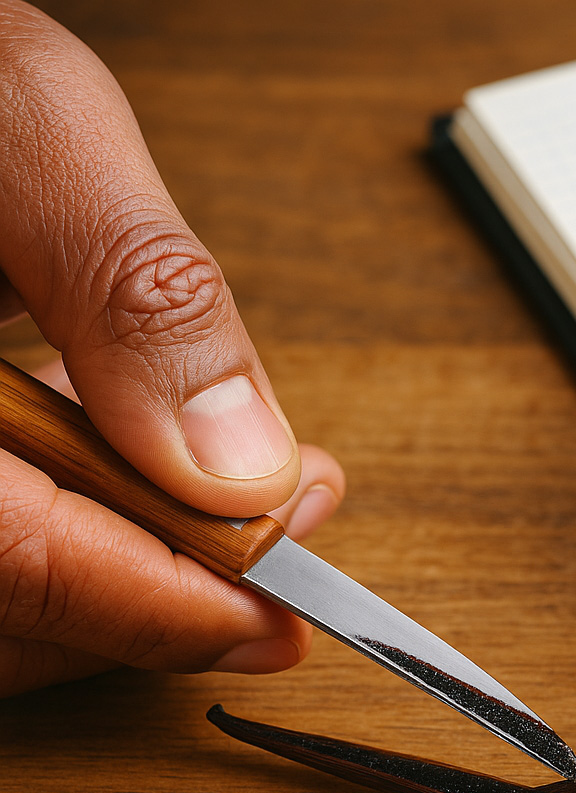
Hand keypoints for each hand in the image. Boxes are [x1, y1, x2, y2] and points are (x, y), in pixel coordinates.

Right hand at [0, 2, 344, 695]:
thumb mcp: (26, 134)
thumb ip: (136, 293)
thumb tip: (246, 465)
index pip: (18, 562)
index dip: (166, 609)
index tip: (281, 621)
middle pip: (14, 611)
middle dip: (171, 587)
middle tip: (293, 532)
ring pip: (7, 592)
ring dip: (136, 558)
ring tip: (247, 498)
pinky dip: (81, 516)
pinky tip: (140, 460)